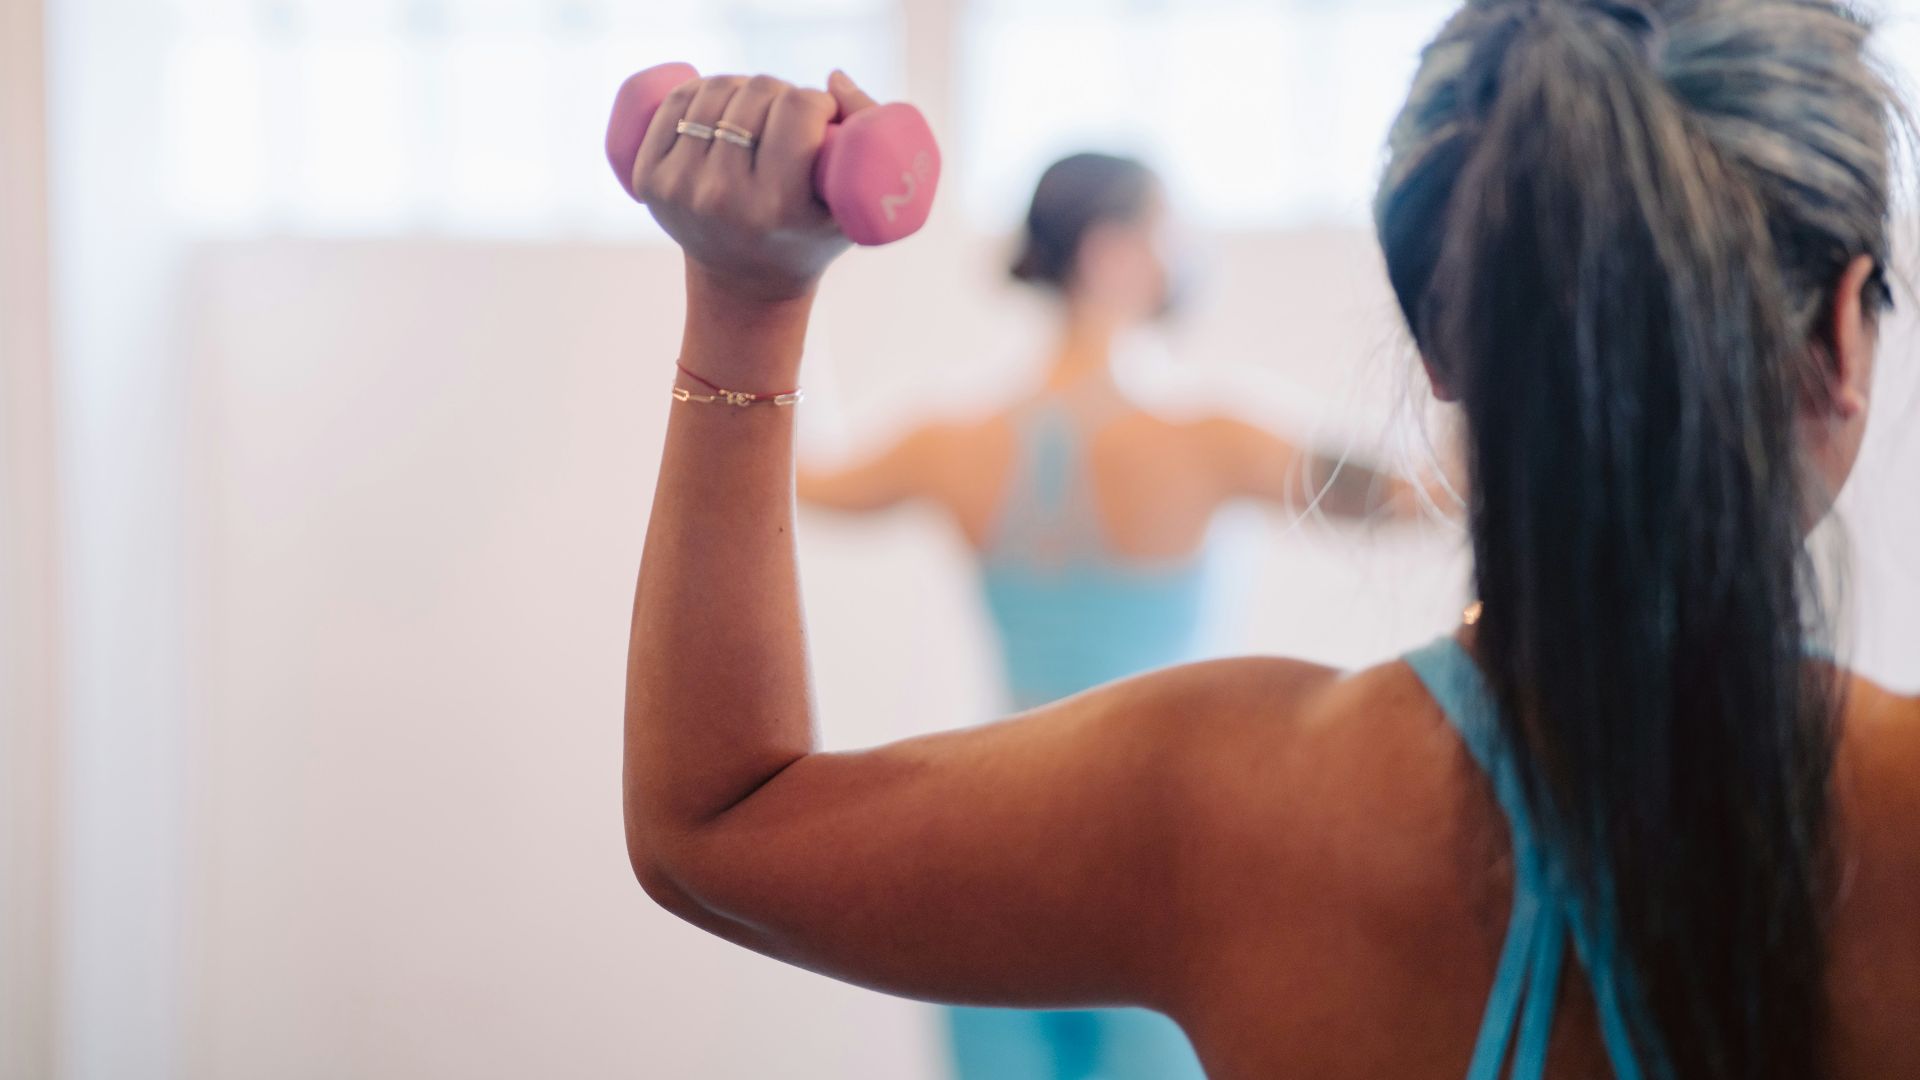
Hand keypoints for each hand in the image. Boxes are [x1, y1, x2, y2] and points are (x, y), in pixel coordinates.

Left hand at [633, 71, 876, 304]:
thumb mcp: (854, 205)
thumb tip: (832, 79)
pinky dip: (700, 90)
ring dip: (742, 87)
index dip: (818, 103)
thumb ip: (869, 134)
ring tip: (758, 112)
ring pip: (716, 89)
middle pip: (758, 92)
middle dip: (782, 94)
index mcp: (776, 206)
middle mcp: (722, 198)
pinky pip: (673, 103)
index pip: (798, 108)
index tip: (823, 121)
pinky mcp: (650, 181)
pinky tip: (720, 103)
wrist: (744, 285)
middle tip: (790, 120)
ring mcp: (680, 188)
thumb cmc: (810, 237)